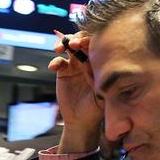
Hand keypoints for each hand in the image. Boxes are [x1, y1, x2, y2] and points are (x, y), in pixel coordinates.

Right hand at [49, 32, 102, 152]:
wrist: (81, 120)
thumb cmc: (96, 108)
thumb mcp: (104, 95)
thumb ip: (104, 82)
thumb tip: (106, 68)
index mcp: (99, 63)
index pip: (96, 45)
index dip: (90, 41)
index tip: (85, 44)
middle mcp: (87, 61)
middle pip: (81, 41)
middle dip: (76, 39)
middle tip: (73, 44)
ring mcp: (75, 65)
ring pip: (68, 47)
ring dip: (63, 43)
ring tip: (58, 49)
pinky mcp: (63, 72)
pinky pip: (58, 62)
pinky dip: (55, 61)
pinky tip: (53, 67)